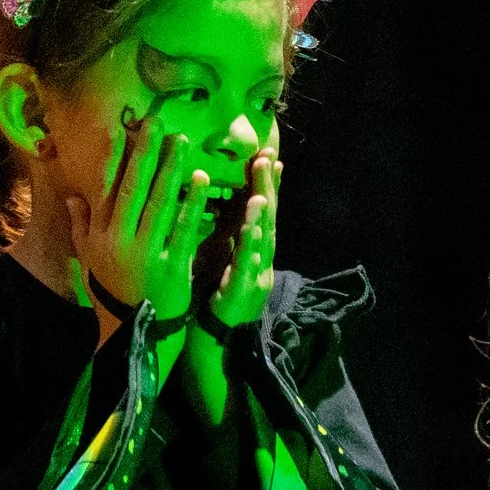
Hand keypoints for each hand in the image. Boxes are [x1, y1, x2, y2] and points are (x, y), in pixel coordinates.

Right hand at [66, 117, 207, 323]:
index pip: (106, 188)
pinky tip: (201, 180)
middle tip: (158, 123)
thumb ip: (82, 224)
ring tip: (181, 141)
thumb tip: (74, 194)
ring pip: (159, 203)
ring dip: (171, 169)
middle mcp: (120, 238)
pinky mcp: (172, 264)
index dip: (114, 158)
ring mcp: (146, 251)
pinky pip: (184, 228)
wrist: (136, 326)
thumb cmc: (114, 284)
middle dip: (146, 154)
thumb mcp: (89, 255)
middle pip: (134, 189)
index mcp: (101, 233)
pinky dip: (193, 203)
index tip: (123, 129)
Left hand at [210, 152, 281, 329]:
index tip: (269, 155)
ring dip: (261, 218)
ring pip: (261, 242)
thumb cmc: (219, 291)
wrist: (220, 335)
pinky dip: (248, 248)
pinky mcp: (241, 291)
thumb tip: (230, 197)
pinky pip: (245, 266)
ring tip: (259, 195)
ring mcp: (254, 274)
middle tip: (267, 160)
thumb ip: (230, 227)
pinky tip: (247, 231)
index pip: (263, 208)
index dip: (268, 183)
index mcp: (254, 246)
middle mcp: (261, 257)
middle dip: (268, 189)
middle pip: (267, 218)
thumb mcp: (226, 253)